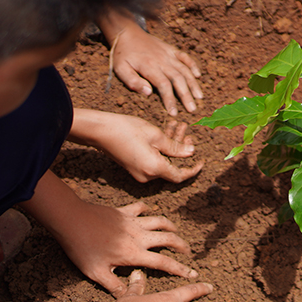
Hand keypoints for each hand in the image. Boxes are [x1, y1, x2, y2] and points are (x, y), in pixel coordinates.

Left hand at [55, 199, 197, 296]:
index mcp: (134, 253)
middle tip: (188, 251)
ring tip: (176, 232)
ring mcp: (132, 222)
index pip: (164, 262)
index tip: (192, 274)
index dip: (180, 269)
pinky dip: (147, 210)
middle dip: (182, 245)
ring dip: (170, 226)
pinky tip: (149, 212)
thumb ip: (114, 286)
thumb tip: (128, 297)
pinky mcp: (123, 211)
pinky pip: (140, 208)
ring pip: (159, 221)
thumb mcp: (96, 273)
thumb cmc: (82, 248)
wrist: (71, 219)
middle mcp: (138, 236)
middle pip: (168, 238)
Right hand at [70, 109, 203, 182]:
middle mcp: (147, 176)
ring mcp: (139, 173)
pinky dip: (161, 148)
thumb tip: (190, 153)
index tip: (202, 161)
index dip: (193, 170)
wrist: (99, 130)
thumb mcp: (155, 135)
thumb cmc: (126, 129)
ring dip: (172, 146)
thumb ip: (175, 147)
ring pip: (163, 161)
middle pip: (172, 166)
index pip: (180, 176)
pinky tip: (166, 131)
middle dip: (182, 149)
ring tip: (178, 126)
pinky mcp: (134, 167)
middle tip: (187, 132)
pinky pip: (153, 160)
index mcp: (154, 169)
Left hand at [111, 24, 202, 115]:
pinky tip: (198, 76)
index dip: (170, 100)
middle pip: (178, 80)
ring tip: (199, 97)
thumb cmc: (123, 54)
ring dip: (193, 84)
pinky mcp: (171, 49)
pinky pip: (185, 57)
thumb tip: (148, 93)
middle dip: (186, 96)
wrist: (126, 32)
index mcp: (149, 67)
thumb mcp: (120, 69)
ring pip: (185, 70)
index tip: (174, 113)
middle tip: (192, 110)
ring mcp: (168, 54)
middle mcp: (162, 61)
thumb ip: (133, 81)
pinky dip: (193, 65)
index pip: (164, 86)